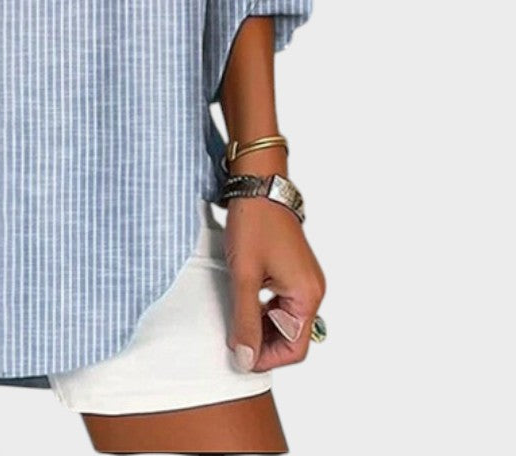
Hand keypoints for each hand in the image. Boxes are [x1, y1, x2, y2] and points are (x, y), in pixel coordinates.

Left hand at [222, 196, 325, 372]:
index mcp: (307, 295)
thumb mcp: (244, 277)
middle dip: (263, 343)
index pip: (294, 349)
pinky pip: (283, 303)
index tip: (238, 357)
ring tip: (234, 321)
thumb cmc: (254, 224)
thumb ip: (245, 320)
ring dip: (262, 327)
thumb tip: (245, 358)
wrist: (258, 186)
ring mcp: (305, 280)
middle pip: (291, 337)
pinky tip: (243, 303)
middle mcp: (312, 290)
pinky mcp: (294, 271)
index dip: (266, 358)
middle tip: (232, 339)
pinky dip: (265, 310)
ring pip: (286, 321)